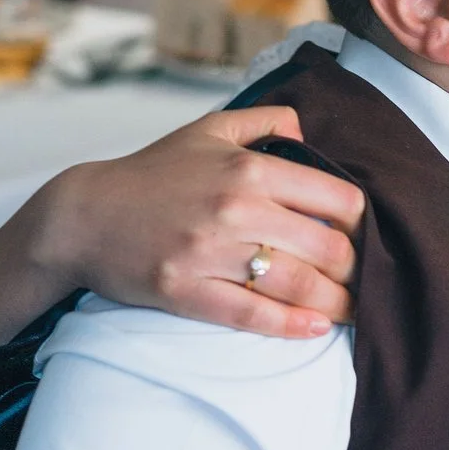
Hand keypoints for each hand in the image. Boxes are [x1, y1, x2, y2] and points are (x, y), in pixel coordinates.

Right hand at [34, 106, 365, 337]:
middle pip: (327, 247)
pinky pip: (251, 315)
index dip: (360, 221)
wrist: (83, 215)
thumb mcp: (208, 129)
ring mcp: (210, 253)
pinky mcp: (186, 291)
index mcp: (250, 167)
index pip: (336, 197)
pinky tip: (314, 328)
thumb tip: (310, 133)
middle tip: (365, 281)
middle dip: (356, 269)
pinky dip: (290, 325)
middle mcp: (236, 208)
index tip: (363, 235)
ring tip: (352, 312)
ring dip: (336, 303)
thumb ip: (266, 121)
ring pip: (296, 284)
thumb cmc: (152, 173)